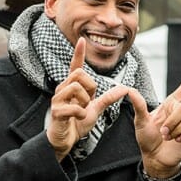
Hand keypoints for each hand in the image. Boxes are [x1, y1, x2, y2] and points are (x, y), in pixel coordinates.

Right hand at [47, 37, 129, 160]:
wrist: (65, 140)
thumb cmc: (77, 123)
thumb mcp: (95, 109)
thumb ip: (108, 98)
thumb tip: (124, 88)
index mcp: (72, 87)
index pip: (75, 67)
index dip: (78, 53)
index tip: (82, 40)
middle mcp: (63, 89)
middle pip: (79, 74)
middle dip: (90, 87)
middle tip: (89, 101)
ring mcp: (58, 99)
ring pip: (76, 87)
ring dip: (85, 101)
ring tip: (82, 111)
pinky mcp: (56, 111)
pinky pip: (74, 106)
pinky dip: (81, 113)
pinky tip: (78, 118)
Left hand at [127, 68, 180, 176]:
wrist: (153, 158)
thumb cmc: (147, 139)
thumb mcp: (140, 121)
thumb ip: (138, 105)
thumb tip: (129, 90)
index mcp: (170, 106)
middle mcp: (180, 113)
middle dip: (172, 121)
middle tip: (163, 132)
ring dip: (176, 131)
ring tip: (168, 138)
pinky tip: (177, 141)